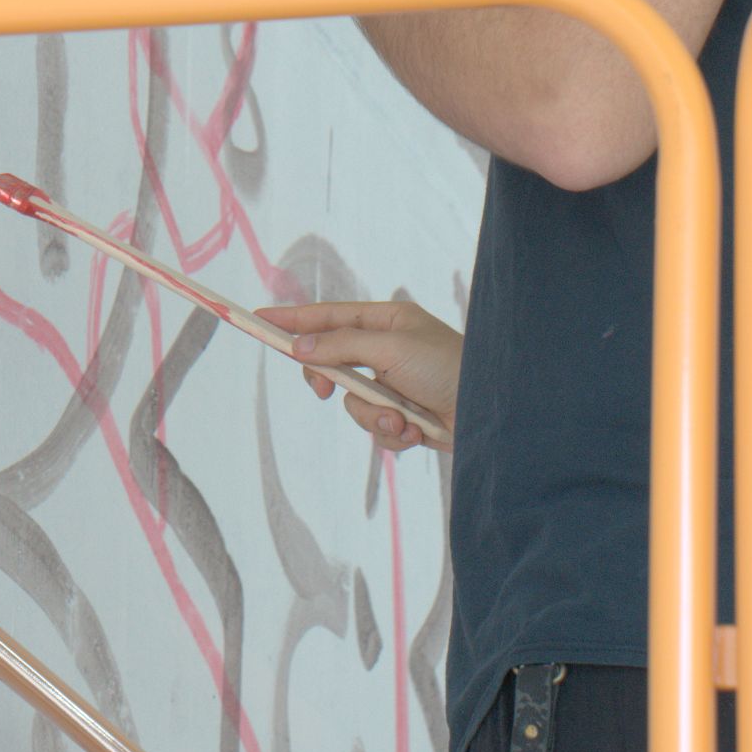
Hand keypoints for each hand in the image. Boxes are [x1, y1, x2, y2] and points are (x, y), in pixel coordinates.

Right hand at [257, 295, 461, 450]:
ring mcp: (395, 385)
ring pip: (354, 403)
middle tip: (324, 390)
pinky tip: (417, 432)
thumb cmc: (447, 368)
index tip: (260, 320)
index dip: (294, 319)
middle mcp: (388, 350)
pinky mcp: (404, 417)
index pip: (329, 317)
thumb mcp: (390, 349)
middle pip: (333, 362)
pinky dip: (393, 434)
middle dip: (332, 380)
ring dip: (375, 417)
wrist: (492, 416)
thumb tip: (300, 346)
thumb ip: (341, 345)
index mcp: (387, 321)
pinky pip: (376, 428)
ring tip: (402, 420)